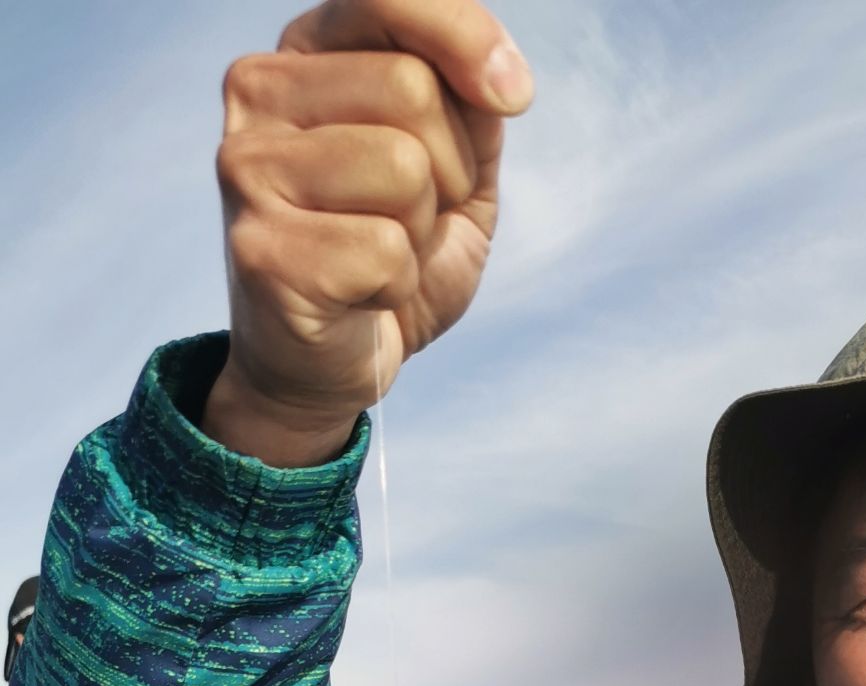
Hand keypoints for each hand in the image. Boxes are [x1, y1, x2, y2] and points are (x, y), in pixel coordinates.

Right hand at [203, 0, 532, 465]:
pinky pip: (385, 250)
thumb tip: (502, 81)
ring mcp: (246, 165)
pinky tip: (360, 294)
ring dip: (422, 229)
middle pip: (413, 88)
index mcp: (307, 51)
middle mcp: (258, 89)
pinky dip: (397, 284)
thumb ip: (474, 100)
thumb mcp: (456, 163)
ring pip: (402, 167)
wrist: (333, 362)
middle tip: (412, 217)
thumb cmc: (392, 254)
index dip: (466, 35)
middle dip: (449, 168)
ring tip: (382, 252)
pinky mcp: (259, 247)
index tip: (512, 95)